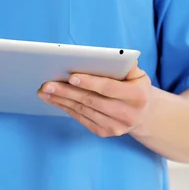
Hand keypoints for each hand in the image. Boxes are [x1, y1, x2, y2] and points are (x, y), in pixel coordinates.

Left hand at [37, 63, 151, 137]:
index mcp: (137, 97)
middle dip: (67, 92)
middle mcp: (127, 114)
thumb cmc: (136, 88)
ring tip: (45, 91)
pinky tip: (54, 100)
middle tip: (47, 84)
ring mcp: (115, 127)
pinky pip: (81, 119)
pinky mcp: (105, 132)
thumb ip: (126, 65)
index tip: (71, 76)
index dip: (89, 82)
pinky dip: (66, 108)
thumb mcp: (138, 75)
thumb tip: (112, 56)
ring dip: (61, 100)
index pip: (108, 88)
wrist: (144, 115)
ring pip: (83, 110)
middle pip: (91, 101)